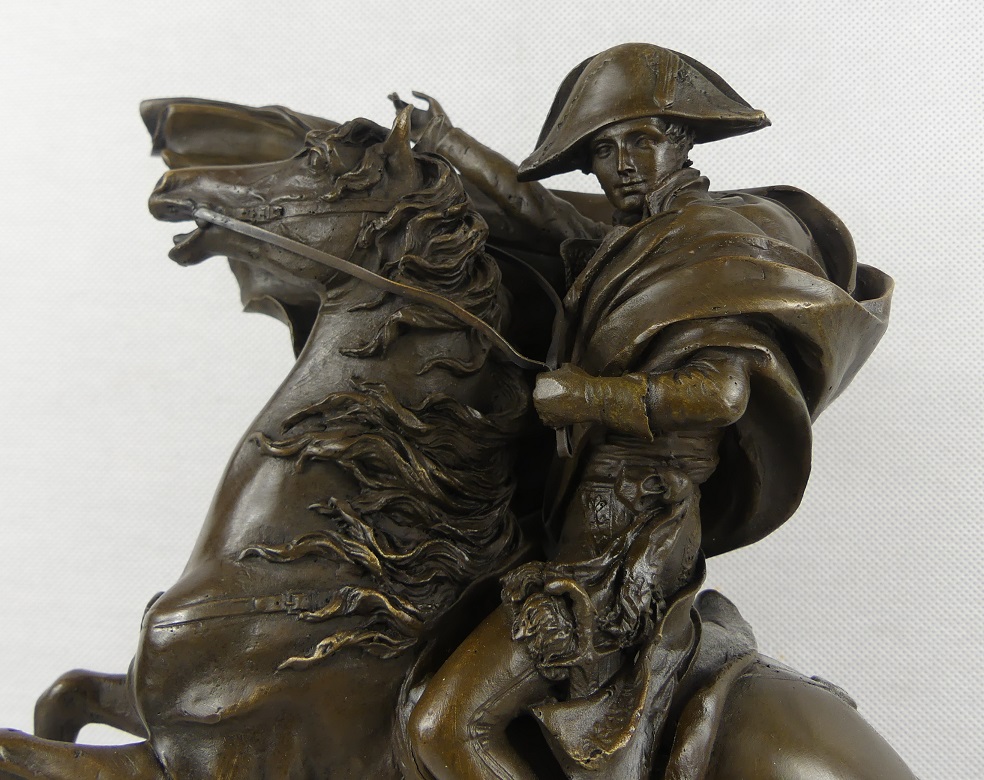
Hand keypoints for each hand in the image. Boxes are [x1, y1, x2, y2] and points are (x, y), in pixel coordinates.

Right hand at [387, 91, 450, 143]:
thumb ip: (422, 95)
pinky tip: (398, 116)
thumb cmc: (441, 117)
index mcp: (418, 112)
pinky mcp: (411, 134)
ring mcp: (412, 127)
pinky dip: (398, 122)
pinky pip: (402, 127)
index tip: (392, 93)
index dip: (398, 99)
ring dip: (397, 111)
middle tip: (391, 95)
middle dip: (395, 102)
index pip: (405, 104)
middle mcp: (413, 119)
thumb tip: (411, 91)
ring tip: (396, 105)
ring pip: (400, 118)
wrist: (445, 131)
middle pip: (400, 110)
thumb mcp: (433, 102)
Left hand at [534, 365, 653, 439]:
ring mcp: (542, 410)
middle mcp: (538, 396)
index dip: (548, 380)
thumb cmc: (581, 382)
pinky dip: (552, 417)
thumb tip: (557, 371)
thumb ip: (557, 370)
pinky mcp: (549, 421)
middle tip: (558, 394)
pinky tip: (561, 412)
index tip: (554, 382)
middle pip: (539, 394)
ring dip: (548, 405)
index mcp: (540, 381)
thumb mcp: (567, 368)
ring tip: (561, 404)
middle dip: (547, 393)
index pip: (540, 379)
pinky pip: (547, 419)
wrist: (590, 400)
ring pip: (542, 407)